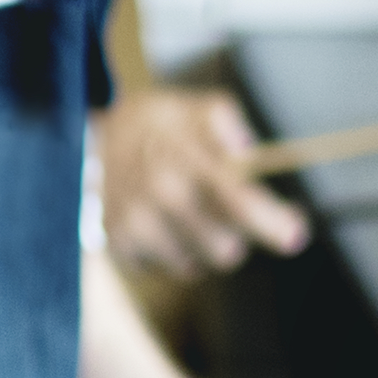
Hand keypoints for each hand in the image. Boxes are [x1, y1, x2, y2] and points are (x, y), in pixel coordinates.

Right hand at [99, 81, 308, 283]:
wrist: (82, 138)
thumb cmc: (152, 126)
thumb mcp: (189, 107)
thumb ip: (223, 120)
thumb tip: (247, 151)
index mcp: (186, 162)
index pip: (240, 204)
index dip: (274, 225)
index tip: (294, 235)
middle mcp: (162, 196)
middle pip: (225, 250)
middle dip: (235, 237)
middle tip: (226, 218)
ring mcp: (136, 223)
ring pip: (197, 265)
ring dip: (202, 248)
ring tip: (191, 219)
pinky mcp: (118, 242)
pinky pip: (164, 269)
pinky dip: (170, 254)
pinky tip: (162, 225)